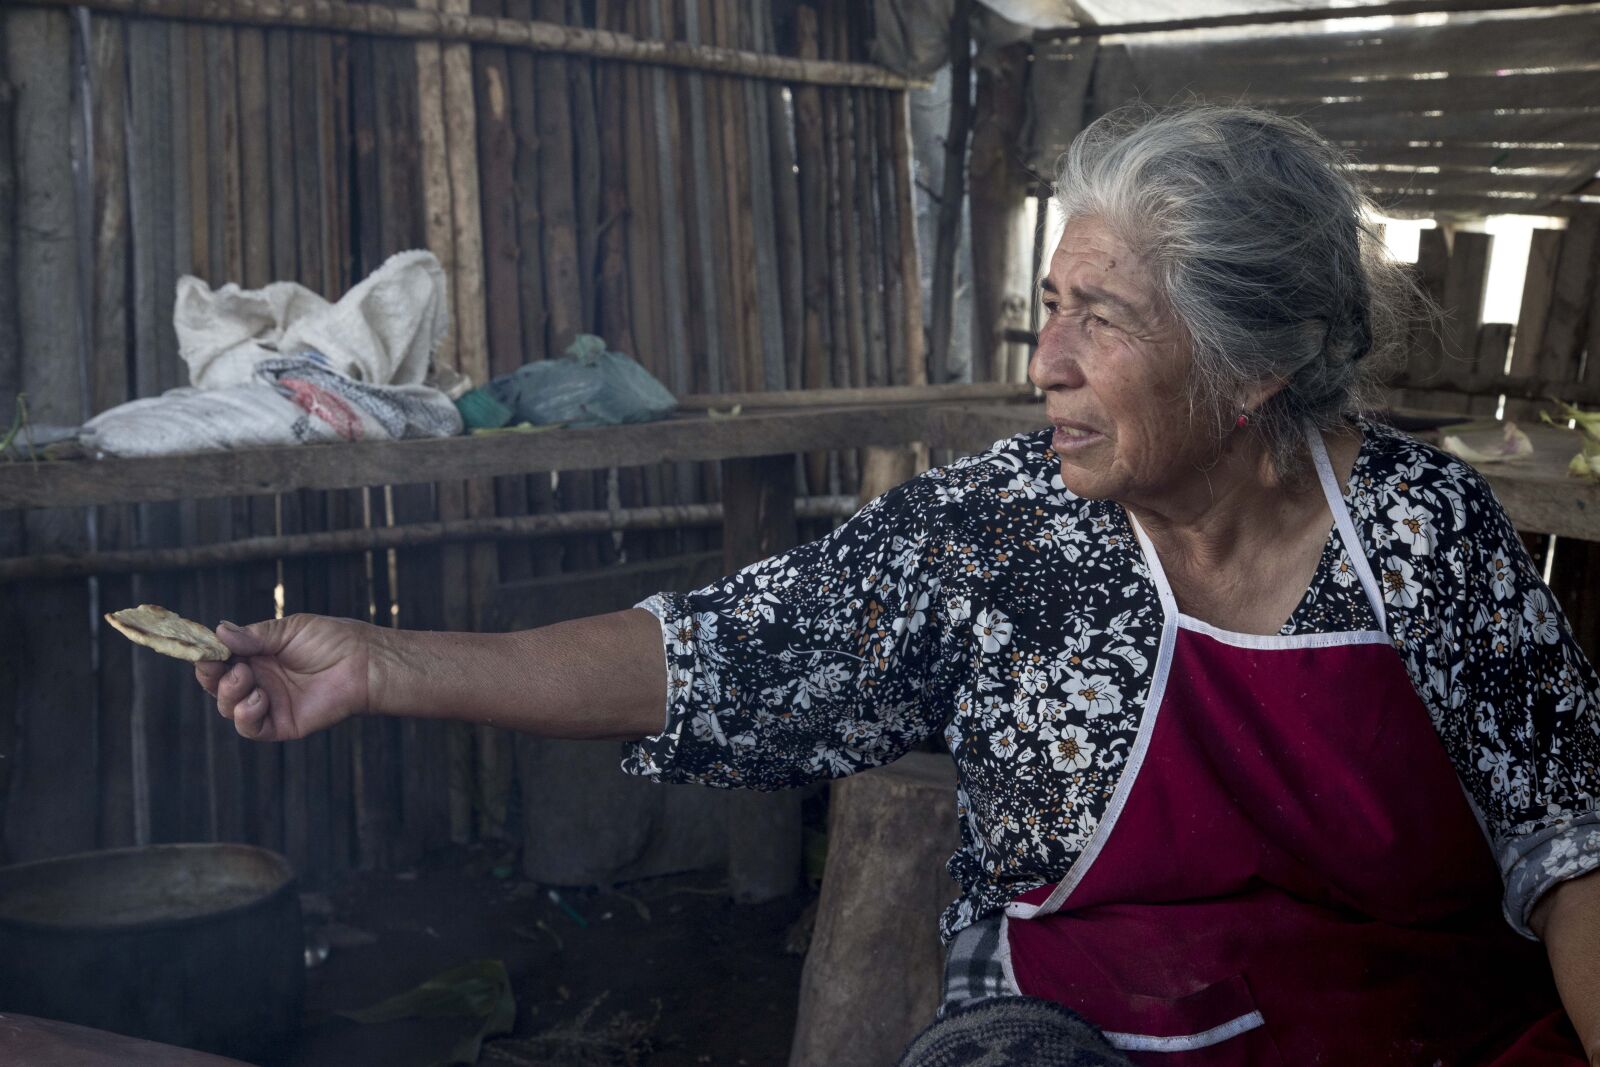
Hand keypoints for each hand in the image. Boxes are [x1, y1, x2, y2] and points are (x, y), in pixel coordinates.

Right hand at [195, 614, 374, 740]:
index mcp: (257, 656)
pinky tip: (258, 699)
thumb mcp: (289, 630)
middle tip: (223, 664)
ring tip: (245, 677)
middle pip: (218, 686)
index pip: (220, 661)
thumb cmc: (332, 640)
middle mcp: (259, 681)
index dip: (208, 657)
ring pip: (229, 708)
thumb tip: (218, 631)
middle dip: (212, 676)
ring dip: (229, 693)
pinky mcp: (282, 724)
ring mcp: (269, 704)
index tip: (204, 650)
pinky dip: (246, 716)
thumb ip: (254, 636)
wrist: (364, 663)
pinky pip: (251, 728)